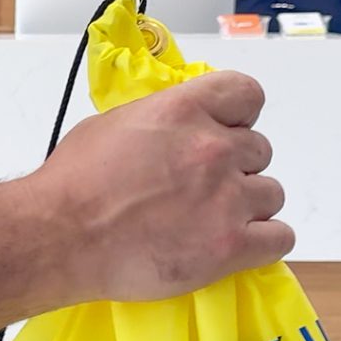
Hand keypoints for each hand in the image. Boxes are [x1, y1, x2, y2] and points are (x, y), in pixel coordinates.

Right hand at [37, 71, 293, 302]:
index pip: (248, 94)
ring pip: (271, 193)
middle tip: (203, 187)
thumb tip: (179, 130)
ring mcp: (227, 198)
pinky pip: (279, 238)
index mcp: (185, 109)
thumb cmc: (75, 181)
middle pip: (259, 149)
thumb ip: (163, 120)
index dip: (238, 115)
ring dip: (248, 205)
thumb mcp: (116, 123)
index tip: (225, 130)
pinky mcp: (231, 246)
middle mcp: (213, 148)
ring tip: (212, 219)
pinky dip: (263, 241)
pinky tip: (238, 244)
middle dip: (236, 166)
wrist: (60, 236)